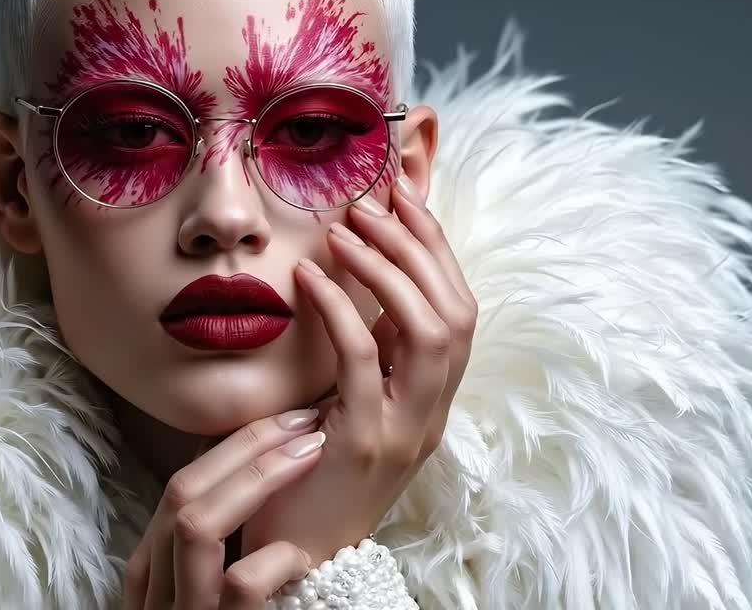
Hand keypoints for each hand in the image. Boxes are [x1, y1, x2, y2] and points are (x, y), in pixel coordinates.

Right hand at [121, 410, 328, 608]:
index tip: (280, 418)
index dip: (228, 444)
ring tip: (311, 452)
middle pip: (181, 492)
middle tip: (303, 417)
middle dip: (245, 444)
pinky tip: (303, 555)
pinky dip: (274, 558)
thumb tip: (252, 470)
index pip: (181, 486)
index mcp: (156, 571)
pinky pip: (242, 581)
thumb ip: (215, 541)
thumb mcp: (208, 584)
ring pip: (197, 525)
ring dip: (257, 477)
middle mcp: (160, 589)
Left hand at [241, 177, 476, 563]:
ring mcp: (407, 430)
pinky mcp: (366, 444)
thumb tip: (354, 281)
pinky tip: (312, 277)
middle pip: (457, 311)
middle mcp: (433, 412)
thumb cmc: (308, 472)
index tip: (402, 197)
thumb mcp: (345, 403)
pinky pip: (365, 362)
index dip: (435, 248)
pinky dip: (343, 310)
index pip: (457, 308)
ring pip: (431, 332)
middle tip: (374, 202)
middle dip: (420, 246)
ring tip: (347, 230)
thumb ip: (365, 354)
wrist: (294, 554)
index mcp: (432, 397)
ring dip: (390, 271)